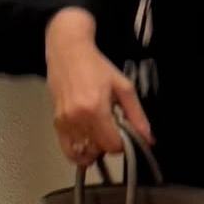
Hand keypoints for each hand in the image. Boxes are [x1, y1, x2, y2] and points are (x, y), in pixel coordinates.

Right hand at [45, 9, 152, 165]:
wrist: (68, 53)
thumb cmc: (97, 67)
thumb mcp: (124, 87)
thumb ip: (136, 115)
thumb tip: (148, 138)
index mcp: (95, 109)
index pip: (112, 144)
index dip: (122, 144)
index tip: (124, 134)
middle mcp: (77, 118)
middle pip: (98, 149)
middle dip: (109, 145)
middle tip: (113, 130)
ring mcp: (64, 121)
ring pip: (83, 151)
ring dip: (95, 148)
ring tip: (99, 134)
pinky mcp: (56, 122)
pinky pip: (67, 148)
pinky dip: (79, 151)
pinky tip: (87, 144)